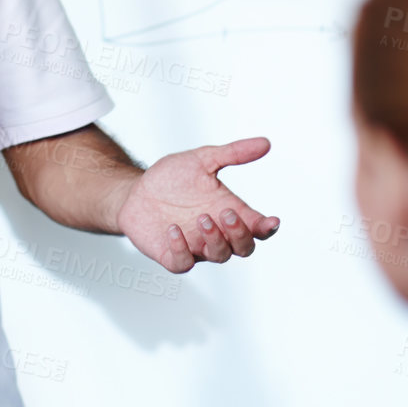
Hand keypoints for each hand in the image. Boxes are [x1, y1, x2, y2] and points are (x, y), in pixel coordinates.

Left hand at [115, 137, 279, 273]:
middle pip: (244, 247)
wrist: (136, 191)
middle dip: (240, 233)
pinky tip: (174, 230)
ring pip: (218, 256)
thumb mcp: (202, 160)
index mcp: (229, 212)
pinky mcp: (171, 255)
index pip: (257, 228)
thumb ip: (233, 153)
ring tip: (202, 218)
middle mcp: (217, 234)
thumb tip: (265, 143)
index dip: (267, 228)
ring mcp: (195, 246)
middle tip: (226, 213)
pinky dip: (181, 250)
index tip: (271, 221)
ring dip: (215, 239)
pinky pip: (182, 263)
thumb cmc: (173, 179)